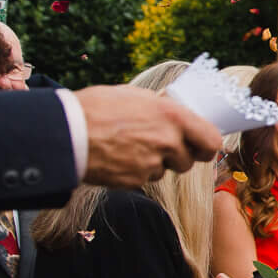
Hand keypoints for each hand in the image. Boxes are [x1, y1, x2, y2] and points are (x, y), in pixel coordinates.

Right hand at [75, 86, 221, 185]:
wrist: (66, 133)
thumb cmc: (96, 108)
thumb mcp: (135, 96)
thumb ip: (161, 108)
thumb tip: (174, 111)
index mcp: (173, 116)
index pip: (212, 140)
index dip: (207, 146)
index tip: (201, 145)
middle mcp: (168, 142)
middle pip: (189, 161)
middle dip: (178, 156)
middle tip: (160, 146)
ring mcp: (152, 164)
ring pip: (165, 170)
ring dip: (155, 164)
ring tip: (130, 147)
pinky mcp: (135, 180)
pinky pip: (144, 178)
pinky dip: (134, 172)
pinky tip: (117, 157)